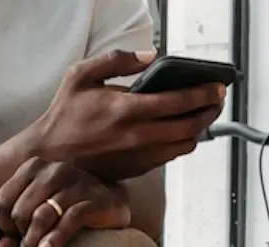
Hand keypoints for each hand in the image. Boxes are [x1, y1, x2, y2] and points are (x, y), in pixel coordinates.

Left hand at [0, 159, 132, 246]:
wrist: (112, 207)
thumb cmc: (68, 211)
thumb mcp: (37, 218)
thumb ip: (13, 236)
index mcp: (34, 167)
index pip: (3, 200)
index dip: (5, 225)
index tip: (16, 238)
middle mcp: (54, 170)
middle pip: (21, 210)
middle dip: (22, 234)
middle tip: (32, 246)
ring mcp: (77, 181)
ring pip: (42, 215)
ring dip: (36, 239)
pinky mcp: (95, 199)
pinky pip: (69, 220)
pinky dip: (56, 238)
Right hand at [29, 49, 226, 182]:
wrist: (50, 157)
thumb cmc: (65, 115)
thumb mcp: (82, 75)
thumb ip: (118, 61)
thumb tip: (150, 56)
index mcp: (127, 109)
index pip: (178, 102)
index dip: (203, 94)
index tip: (217, 86)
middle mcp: (138, 136)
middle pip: (190, 127)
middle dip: (210, 112)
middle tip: (218, 100)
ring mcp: (139, 156)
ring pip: (184, 146)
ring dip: (198, 130)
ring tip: (202, 115)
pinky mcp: (137, 168)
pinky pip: (169, 156)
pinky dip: (180, 143)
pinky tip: (180, 130)